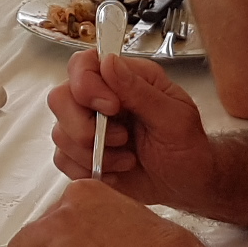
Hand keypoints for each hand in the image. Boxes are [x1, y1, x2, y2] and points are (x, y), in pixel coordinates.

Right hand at [46, 49, 214, 205]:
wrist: (188, 184)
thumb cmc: (188, 147)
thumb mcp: (174, 117)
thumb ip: (140, 90)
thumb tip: (109, 62)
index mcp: (125, 78)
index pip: (83, 64)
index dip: (87, 85)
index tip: (112, 108)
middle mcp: (101, 98)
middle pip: (61, 98)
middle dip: (85, 126)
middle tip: (122, 139)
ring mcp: (88, 127)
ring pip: (59, 133)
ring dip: (93, 153)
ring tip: (127, 158)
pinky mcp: (82, 156)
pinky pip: (63, 160)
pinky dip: (88, 170)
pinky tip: (116, 172)